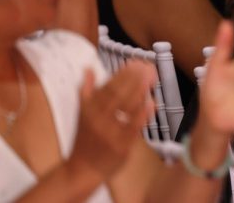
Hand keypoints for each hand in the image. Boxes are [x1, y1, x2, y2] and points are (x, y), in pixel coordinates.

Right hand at [69, 62, 155, 179]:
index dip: (123, 73)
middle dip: (134, 78)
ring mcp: (109, 132)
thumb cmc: (85, 140)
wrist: (81, 170)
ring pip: (126, 108)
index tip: (136, 62)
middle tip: (148, 66)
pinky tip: (152, 103)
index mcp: (89, 109)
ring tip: (152, 78)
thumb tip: (89, 69)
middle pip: (118, 94)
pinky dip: (142, 114)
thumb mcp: (82, 113)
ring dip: (140, 91)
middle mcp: (98, 118)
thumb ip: (87, 91)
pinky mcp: (120, 146)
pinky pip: (132, 128)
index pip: (108, 86)